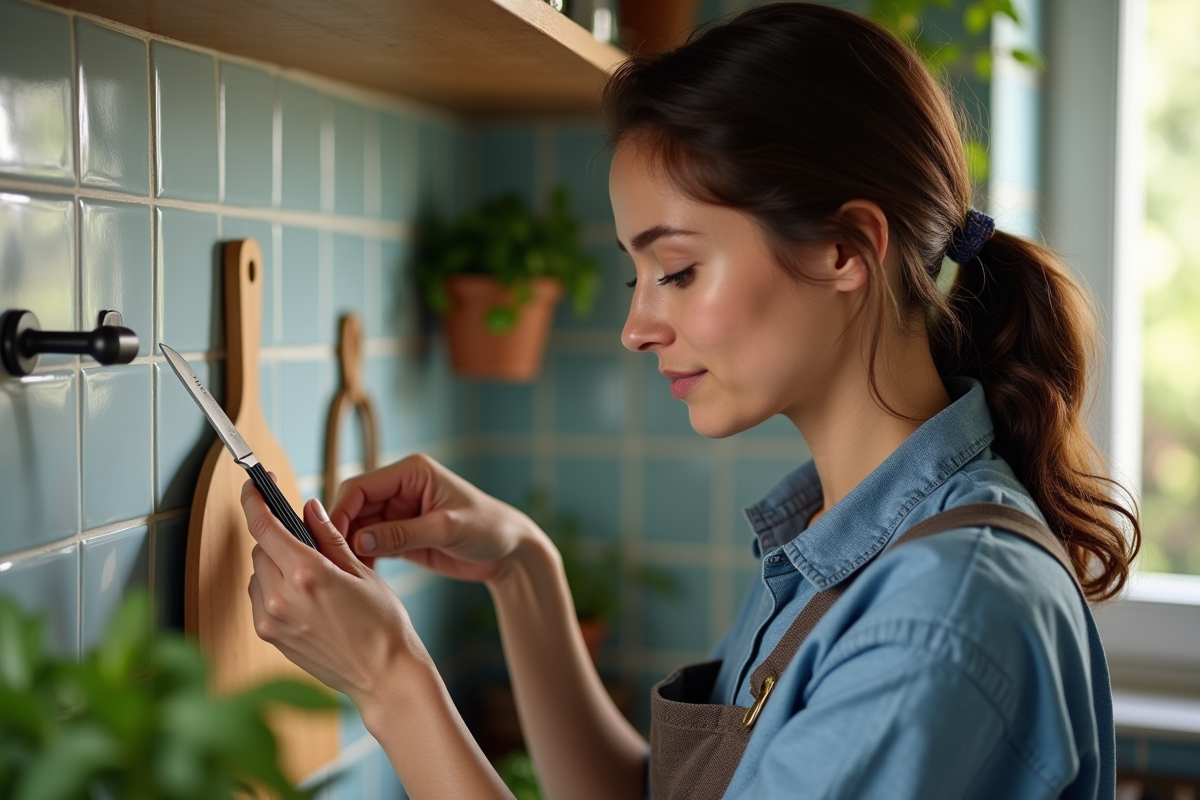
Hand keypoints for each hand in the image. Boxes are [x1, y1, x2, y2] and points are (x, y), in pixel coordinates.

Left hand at [240, 475, 426, 706]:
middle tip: (305, 539)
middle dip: (278, 536)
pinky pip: (259, 598)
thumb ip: (330, 538)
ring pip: (258, 573)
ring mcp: (272, 621)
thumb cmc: (383, 626)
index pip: (264, 526)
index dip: (255, 499)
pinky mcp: (270, 638)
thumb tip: (310, 508)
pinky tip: (304, 596)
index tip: (255, 485)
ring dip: (275, 564)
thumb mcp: (362, 572)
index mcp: (307, 574)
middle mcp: (281, 598)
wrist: (384, 677)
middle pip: (261, 548)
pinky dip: (273, 588)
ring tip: (311, 575)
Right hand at [328, 454, 543, 584]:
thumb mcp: (447, 529)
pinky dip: (364, 559)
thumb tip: (359, 540)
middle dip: (342, 533)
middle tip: (334, 562)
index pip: (360, 486)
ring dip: (351, 548)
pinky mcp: (402, 536)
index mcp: (411, 472)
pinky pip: (372, 545)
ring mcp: (400, 513)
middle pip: (354, 507)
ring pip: (359, 528)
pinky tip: (363, 577)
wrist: (510, 552)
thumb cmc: (488, 528)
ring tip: (347, 573)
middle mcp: (401, 489)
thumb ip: (403, 533)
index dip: (341, 511)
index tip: (330, 539)